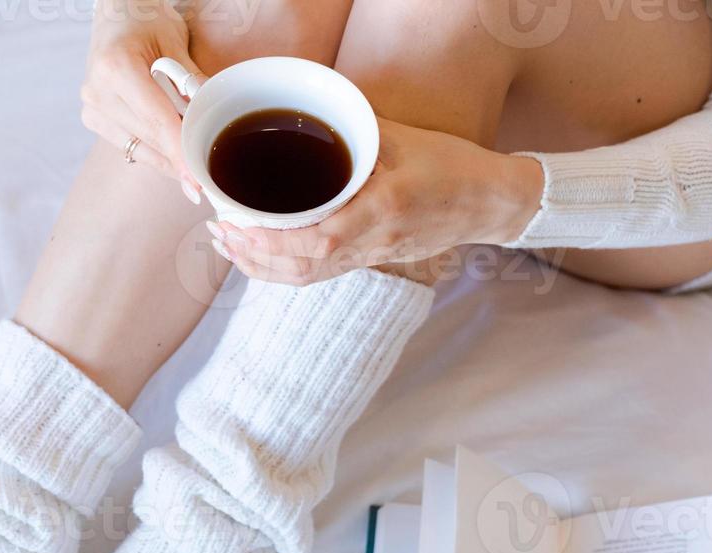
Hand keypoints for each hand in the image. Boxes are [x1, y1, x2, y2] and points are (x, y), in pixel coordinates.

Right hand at [82, 0, 204, 198]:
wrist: (116, 15)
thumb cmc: (147, 20)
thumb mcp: (175, 42)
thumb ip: (191, 80)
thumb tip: (212, 117)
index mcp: (116, 67)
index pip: (155, 119)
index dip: (178, 151)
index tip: (196, 178)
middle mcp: (97, 90)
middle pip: (147, 137)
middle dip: (178, 160)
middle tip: (205, 184)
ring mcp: (91, 106)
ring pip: (137, 146)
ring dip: (166, 161)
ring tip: (192, 178)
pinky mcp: (92, 116)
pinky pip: (128, 144)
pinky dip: (152, 152)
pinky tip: (173, 160)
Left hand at [211, 119, 544, 285]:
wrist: (493, 201)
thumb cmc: (451, 165)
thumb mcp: (401, 139)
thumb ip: (352, 133)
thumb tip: (304, 116)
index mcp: (382, 210)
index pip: (316, 241)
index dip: (268, 242)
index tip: (234, 224)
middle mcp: (376, 240)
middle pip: (304, 268)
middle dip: (254, 256)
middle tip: (219, 233)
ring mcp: (377, 256)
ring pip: (310, 277)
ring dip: (264, 267)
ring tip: (230, 247)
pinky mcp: (377, 261)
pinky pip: (324, 274)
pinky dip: (288, 269)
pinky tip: (264, 254)